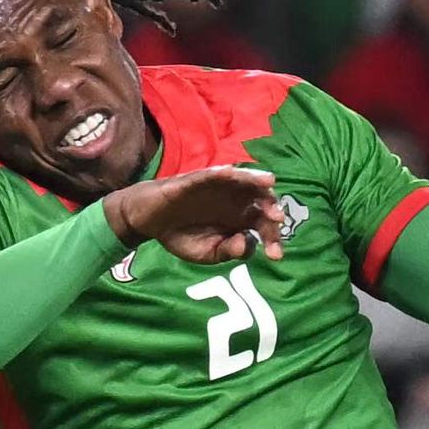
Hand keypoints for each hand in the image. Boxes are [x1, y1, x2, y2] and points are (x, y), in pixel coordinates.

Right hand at [102, 163, 285, 263]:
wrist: (152, 221)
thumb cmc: (183, 234)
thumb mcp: (207, 253)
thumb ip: (228, 252)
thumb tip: (245, 244)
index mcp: (242, 219)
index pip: (264, 226)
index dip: (273, 239)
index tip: (276, 256)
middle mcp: (237, 201)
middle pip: (261, 201)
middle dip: (271, 210)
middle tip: (276, 220)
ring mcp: (220, 189)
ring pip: (244, 181)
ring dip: (256, 180)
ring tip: (268, 183)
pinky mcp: (200, 179)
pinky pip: (213, 174)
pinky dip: (223, 173)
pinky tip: (231, 174)